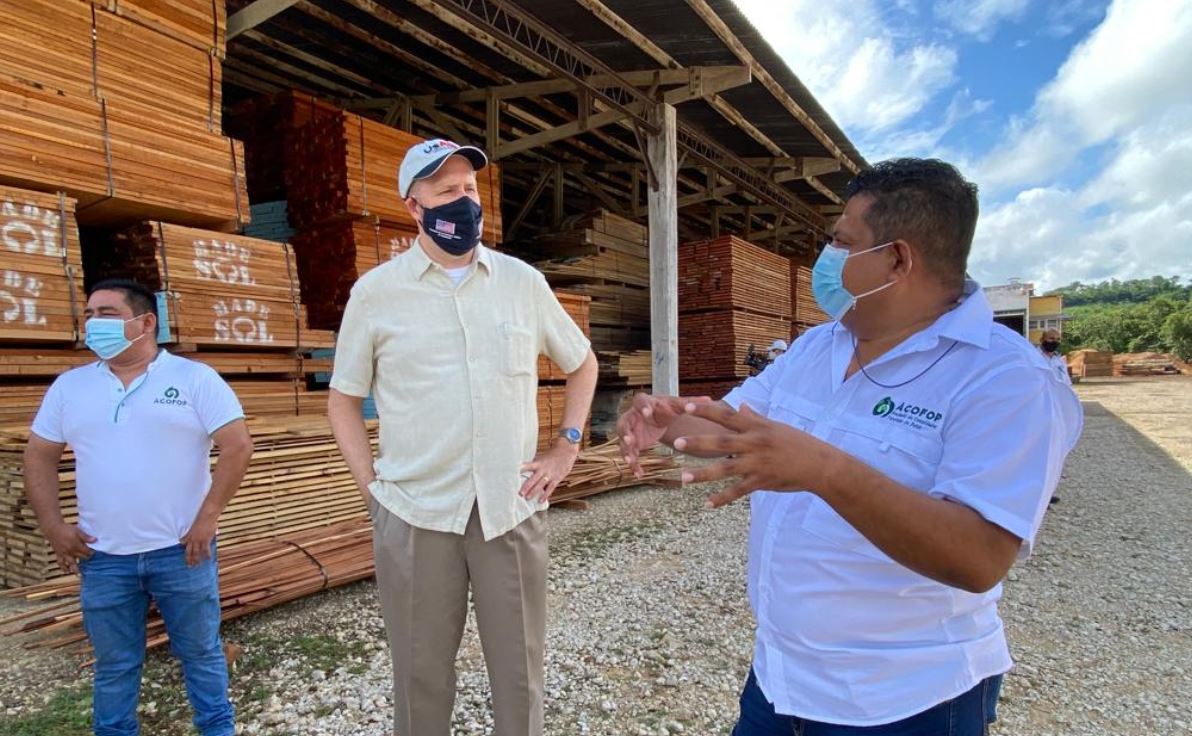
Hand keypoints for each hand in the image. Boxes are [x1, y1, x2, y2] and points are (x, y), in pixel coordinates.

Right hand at [46, 522, 95, 574]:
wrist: (53, 529)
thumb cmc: (66, 529)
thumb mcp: (78, 531)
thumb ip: (86, 537)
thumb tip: (95, 540)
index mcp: (76, 545)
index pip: (86, 551)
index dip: (91, 553)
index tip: (94, 553)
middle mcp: (70, 551)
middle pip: (80, 557)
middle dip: (86, 560)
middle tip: (90, 563)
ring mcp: (64, 553)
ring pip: (70, 563)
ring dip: (75, 570)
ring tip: (79, 575)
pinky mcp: (58, 554)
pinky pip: (61, 563)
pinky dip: (63, 568)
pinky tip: (66, 571)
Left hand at [180, 514, 217, 565]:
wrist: (206, 516)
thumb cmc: (203, 518)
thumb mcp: (197, 524)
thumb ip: (198, 529)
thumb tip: (205, 532)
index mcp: (189, 534)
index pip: (183, 542)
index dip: (183, 547)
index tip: (184, 552)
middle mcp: (192, 539)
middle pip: (188, 552)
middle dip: (189, 559)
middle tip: (189, 566)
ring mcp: (198, 540)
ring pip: (196, 553)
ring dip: (196, 560)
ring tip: (197, 566)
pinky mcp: (205, 540)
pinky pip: (205, 550)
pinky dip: (207, 555)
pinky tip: (208, 559)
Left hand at [519, 442, 579, 502]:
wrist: (566, 451)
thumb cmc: (553, 455)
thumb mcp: (542, 458)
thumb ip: (535, 466)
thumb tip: (524, 471)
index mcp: (538, 463)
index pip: (527, 466)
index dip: (520, 471)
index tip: (513, 474)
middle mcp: (543, 469)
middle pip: (533, 479)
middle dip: (526, 487)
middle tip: (520, 493)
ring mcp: (550, 474)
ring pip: (540, 485)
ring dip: (533, 492)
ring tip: (527, 498)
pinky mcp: (556, 479)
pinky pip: (550, 488)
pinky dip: (545, 495)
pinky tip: (540, 501)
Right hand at [617, 393, 712, 476]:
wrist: (655, 414)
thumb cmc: (666, 407)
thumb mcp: (677, 405)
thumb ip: (689, 403)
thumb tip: (709, 400)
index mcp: (644, 403)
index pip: (640, 402)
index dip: (643, 408)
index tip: (647, 413)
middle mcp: (632, 416)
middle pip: (624, 423)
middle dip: (626, 433)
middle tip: (631, 440)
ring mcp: (630, 431)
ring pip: (623, 441)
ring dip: (626, 451)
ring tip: (630, 460)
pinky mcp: (632, 443)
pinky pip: (630, 454)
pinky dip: (634, 464)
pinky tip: (639, 474)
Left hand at [673, 402, 838, 507]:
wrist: (821, 465)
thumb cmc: (798, 443)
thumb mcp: (776, 427)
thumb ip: (755, 418)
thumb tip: (740, 406)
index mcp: (757, 427)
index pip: (727, 416)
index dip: (707, 411)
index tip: (686, 406)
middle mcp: (755, 443)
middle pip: (722, 442)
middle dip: (699, 442)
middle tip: (676, 443)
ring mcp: (758, 463)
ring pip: (726, 469)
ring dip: (704, 474)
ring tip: (684, 478)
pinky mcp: (763, 481)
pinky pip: (739, 491)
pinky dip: (723, 498)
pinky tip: (707, 504)